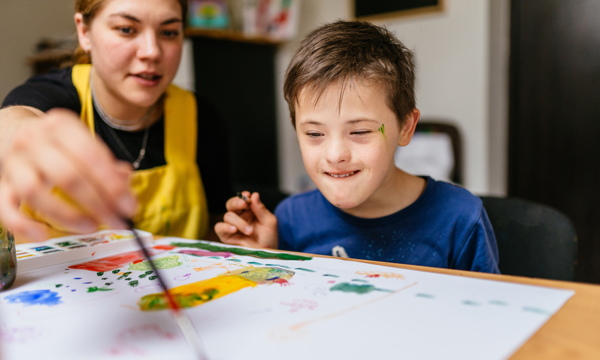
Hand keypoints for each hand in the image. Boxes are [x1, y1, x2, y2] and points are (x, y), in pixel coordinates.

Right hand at [0, 108, 136, 240]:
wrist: (14, 130)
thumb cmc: (57, 141)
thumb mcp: (83, 141)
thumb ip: (106, 162)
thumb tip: (125, 181)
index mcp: (60, 125)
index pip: (90, 155)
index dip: (112, 184)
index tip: (129, 205)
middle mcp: (33, 140)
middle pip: (67, 175)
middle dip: (97, 203)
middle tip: (116, 220)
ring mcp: (14, 162)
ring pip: (35, 191)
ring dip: (67, 215)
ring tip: (91, 226)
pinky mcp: (1, 183)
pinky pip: (5, 207)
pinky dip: (23, 224)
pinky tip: (43, 234)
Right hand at [214, 191, 277, 248]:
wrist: (266, 254)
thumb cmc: (268, 238)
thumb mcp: (269, 222)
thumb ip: (261, 209)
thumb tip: (254, 195)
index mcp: (249, 210)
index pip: (242, 199)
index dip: (243, 196)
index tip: (247, 196)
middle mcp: (239, 216)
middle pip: (231, 204)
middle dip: (236, 202)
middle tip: (244, 204)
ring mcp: (232, 226)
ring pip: (228, 216)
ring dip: (239, 221)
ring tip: (250, 231)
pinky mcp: (226, 236)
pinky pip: (219, 227)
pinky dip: (224, 226)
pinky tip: (234, 229)